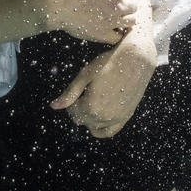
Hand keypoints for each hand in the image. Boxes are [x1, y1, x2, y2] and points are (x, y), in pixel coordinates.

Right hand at [44, 0, 136, 44]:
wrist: (55, 3)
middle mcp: (118, 8)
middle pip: (133, 8)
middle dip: (127, 6)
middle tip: (115, 6)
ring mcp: (111, 22)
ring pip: (130, 23)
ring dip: (126, 19)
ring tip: (115, 17)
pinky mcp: (102, 34)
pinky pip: (118, 37)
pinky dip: (116, 34)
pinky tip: (110, 29)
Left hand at [49, 19, 156, 137]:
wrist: (136, 59)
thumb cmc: (109, 63)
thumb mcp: (86, 75)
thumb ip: (70, 93)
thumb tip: (53, 106)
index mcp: (91, 106)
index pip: (72, 112)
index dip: (70, 103)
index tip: (75, 93)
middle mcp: (103, 117)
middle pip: (82, 120)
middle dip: (78, 110)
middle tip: (83, 94)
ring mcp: (116, 119)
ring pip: (94, 127)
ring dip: (89, 118)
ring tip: (92, 102)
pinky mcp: (126, 117)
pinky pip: (109, 131)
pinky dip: (101, 128)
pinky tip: (99, 117)